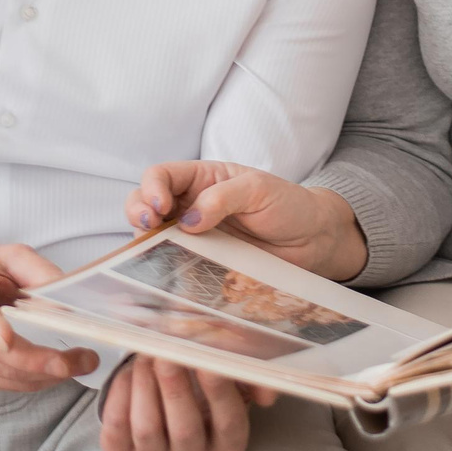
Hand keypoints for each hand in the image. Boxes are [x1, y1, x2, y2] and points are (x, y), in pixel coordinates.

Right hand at [0, 245, 98, 390]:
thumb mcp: (5, 255)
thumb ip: (36, 270)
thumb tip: (66, 297)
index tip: (7, 339)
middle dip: (43, 360)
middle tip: (82, 358)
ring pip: (6, 373)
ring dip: (47, 374)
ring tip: (82, 363)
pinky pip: (7, 383)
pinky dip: (37, 380)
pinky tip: (60, 371)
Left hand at [98, 354, 273, 450]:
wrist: (166, 397)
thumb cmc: (204, 385)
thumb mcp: (235, 379)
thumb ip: (253, 378)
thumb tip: (267, 393)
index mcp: (228, 447)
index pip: (229, 423)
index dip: (219, 391)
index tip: (208, 359)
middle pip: (185, 429)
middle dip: (175, 387)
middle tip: (167, 353)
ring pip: (147, 429)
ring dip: (145, 387)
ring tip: (147, 356)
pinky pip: (116, 430)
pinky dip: (119, 397)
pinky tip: (128, 373)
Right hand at [125, 161, 368, 282]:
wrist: (313, 242)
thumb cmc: (288, 206)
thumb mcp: (259, 189)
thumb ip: (223, 197)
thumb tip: (188, 221)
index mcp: (202, 179)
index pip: (162, 175)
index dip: (152, 188)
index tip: (161, 207)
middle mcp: (191, 206)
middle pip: (146, 203)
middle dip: (138, 211)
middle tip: (148, 225)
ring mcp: (194, 238)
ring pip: (154, 237)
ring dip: (146, 242)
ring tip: (153, 250)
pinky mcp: (203, 265)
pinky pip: (175, 267)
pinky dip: (164, 270)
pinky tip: (164, 275)